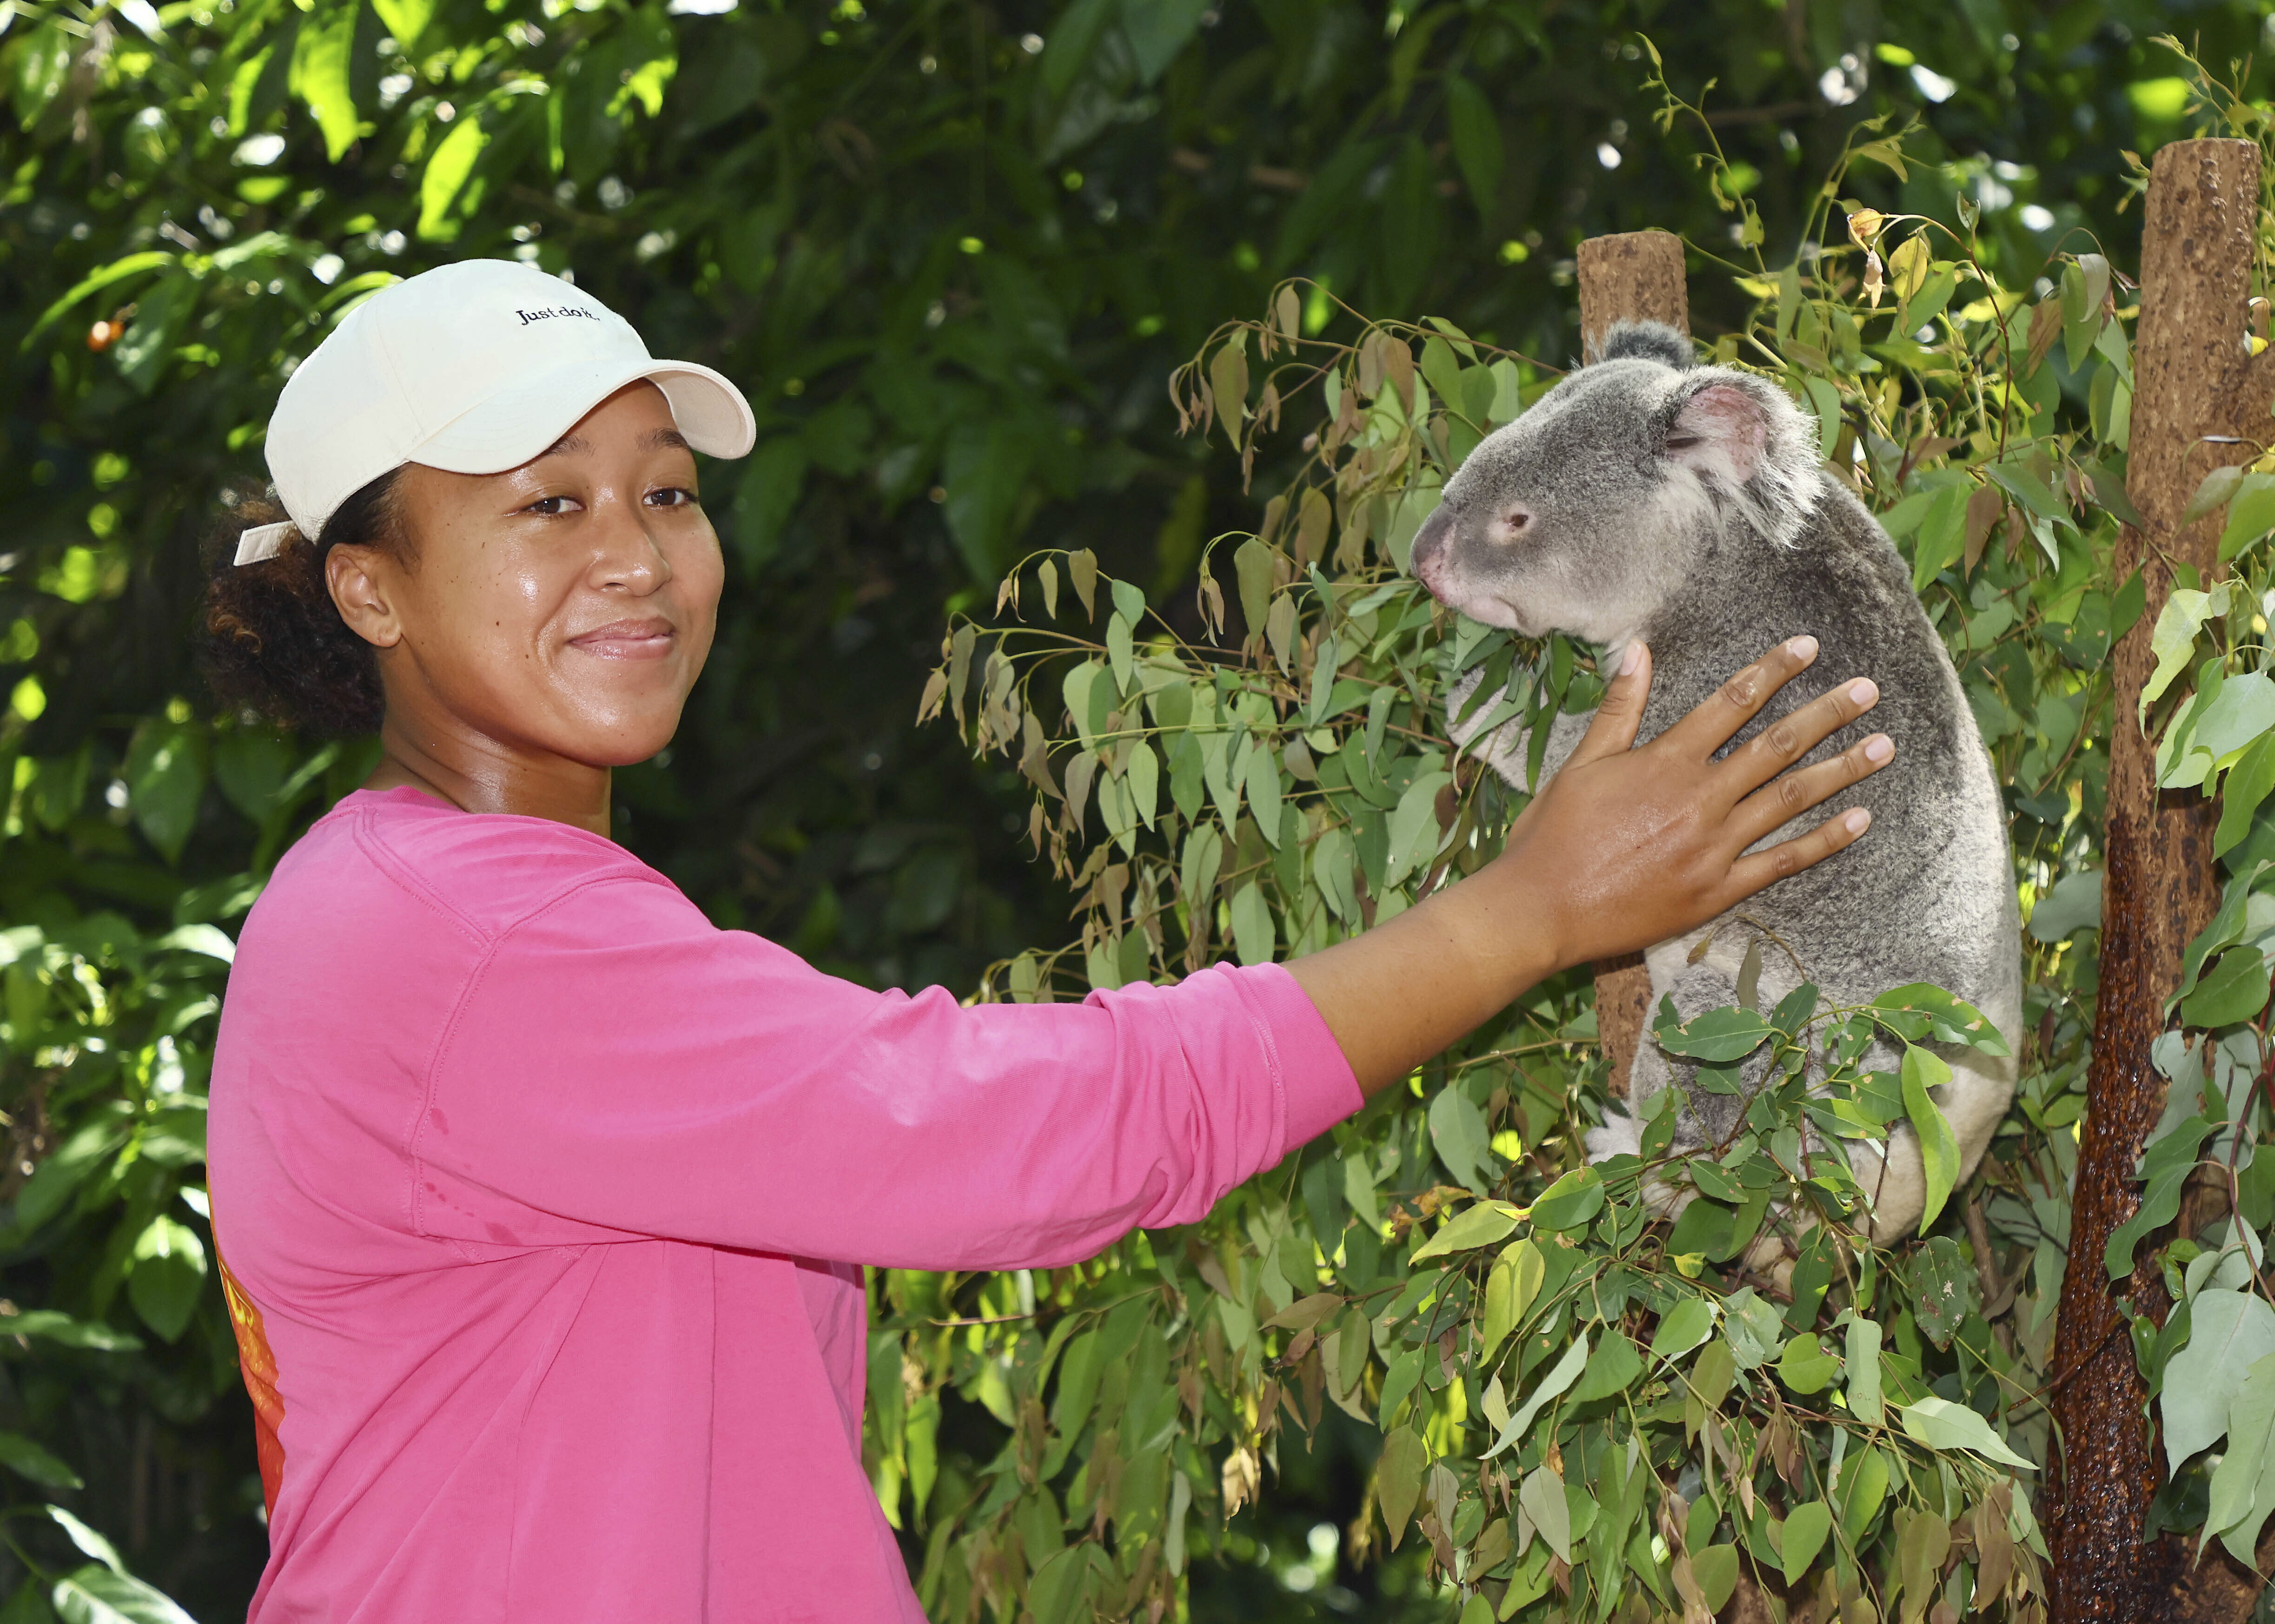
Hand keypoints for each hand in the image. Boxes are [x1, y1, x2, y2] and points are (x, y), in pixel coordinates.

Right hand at [1285, 634, 1888, 1096]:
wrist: (1541, 909)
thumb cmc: (1551, 836)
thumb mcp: (1580, 764)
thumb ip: (1619, 709)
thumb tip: (1639, 651)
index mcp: (1664, 762)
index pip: (1730, 703)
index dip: (1772, 671)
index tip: (1809, 648)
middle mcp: (1698, 798)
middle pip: (1776, 746)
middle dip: (1827, 714)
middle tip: (1869, 690)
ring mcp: (1713, 846)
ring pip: (1790, 799)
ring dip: (1841, 770)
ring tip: (1884, 746)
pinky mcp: (1717, 889)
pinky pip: (1782, 862)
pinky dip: (1823, 841)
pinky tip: (1859, 820)